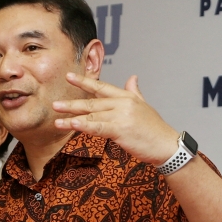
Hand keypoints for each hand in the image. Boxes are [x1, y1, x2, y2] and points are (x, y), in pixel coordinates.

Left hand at [53, 74, 178, 164]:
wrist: (166, 145)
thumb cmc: (155, 129)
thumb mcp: (144, 106)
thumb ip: (135, 92)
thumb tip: (133, 77)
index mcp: (127, 97)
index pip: (102, 87)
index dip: (85, 82)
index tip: (69, 76)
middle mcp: (123, 103)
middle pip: (92, 102)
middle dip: (73, 103)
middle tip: (55, 104)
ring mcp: (121, 116)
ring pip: (92, 115)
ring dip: (72, 118)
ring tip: (57, 119)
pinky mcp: (120, 129)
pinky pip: (97, 127)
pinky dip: (83, 126)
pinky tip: (72, 125)